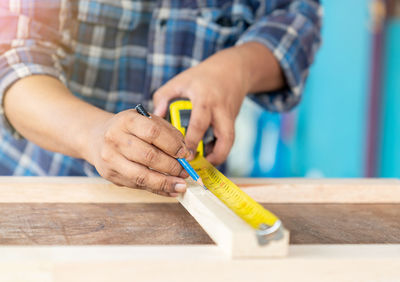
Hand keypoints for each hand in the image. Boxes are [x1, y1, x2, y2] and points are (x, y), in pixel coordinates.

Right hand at [87, 110, 189, 196]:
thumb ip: (167, 132)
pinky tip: (170, 190)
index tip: (185, 154)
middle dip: (172, 166)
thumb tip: (186, 153)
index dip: (173, 145)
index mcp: (127, 120)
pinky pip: (138, 186)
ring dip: (166, 183)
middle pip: (149, 156)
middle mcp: (115, 138)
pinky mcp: (111, 175)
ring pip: (142, 176)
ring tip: (181, 185)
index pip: (153, 132)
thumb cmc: (129, 129)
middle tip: (185, 171)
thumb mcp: (146, 120)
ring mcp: (110, 159)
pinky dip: (157, 190)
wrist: (96, 137)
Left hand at [153, 43, 283, 164]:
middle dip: (213, 155)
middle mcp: (220, 110)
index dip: (191, 142)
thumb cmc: (202, 77)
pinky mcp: (233, 122)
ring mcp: (230, 117)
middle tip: (195, 166)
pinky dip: (218, 149)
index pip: (199, 124)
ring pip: (230, 141)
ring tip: (201, 164)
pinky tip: (206, 153)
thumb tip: (155, 118)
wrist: (233, 70)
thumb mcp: (180, 81)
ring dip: (218, 156)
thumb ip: (163, 97)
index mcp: (205, 99)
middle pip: (224, 137)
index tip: (182, 156)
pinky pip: (228, 140)